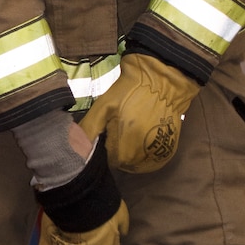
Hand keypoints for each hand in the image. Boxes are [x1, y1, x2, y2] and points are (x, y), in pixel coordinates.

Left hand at [81, 54, 197, 173]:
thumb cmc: (129, 92)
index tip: (109, 133)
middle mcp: (142, 156)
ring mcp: (159, 154)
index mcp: (124, 148)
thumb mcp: (103, 107)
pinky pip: (153, 161)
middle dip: (120, 150)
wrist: (162, 80)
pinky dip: (147, 153)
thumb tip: (74, 148)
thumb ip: (87, 130)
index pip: (109, 161)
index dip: (107, 147)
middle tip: (121, 128)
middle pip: (124, 163)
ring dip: (133, 153)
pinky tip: (144, 137)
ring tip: (133, 131)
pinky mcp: (170, 150)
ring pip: (138, 163)